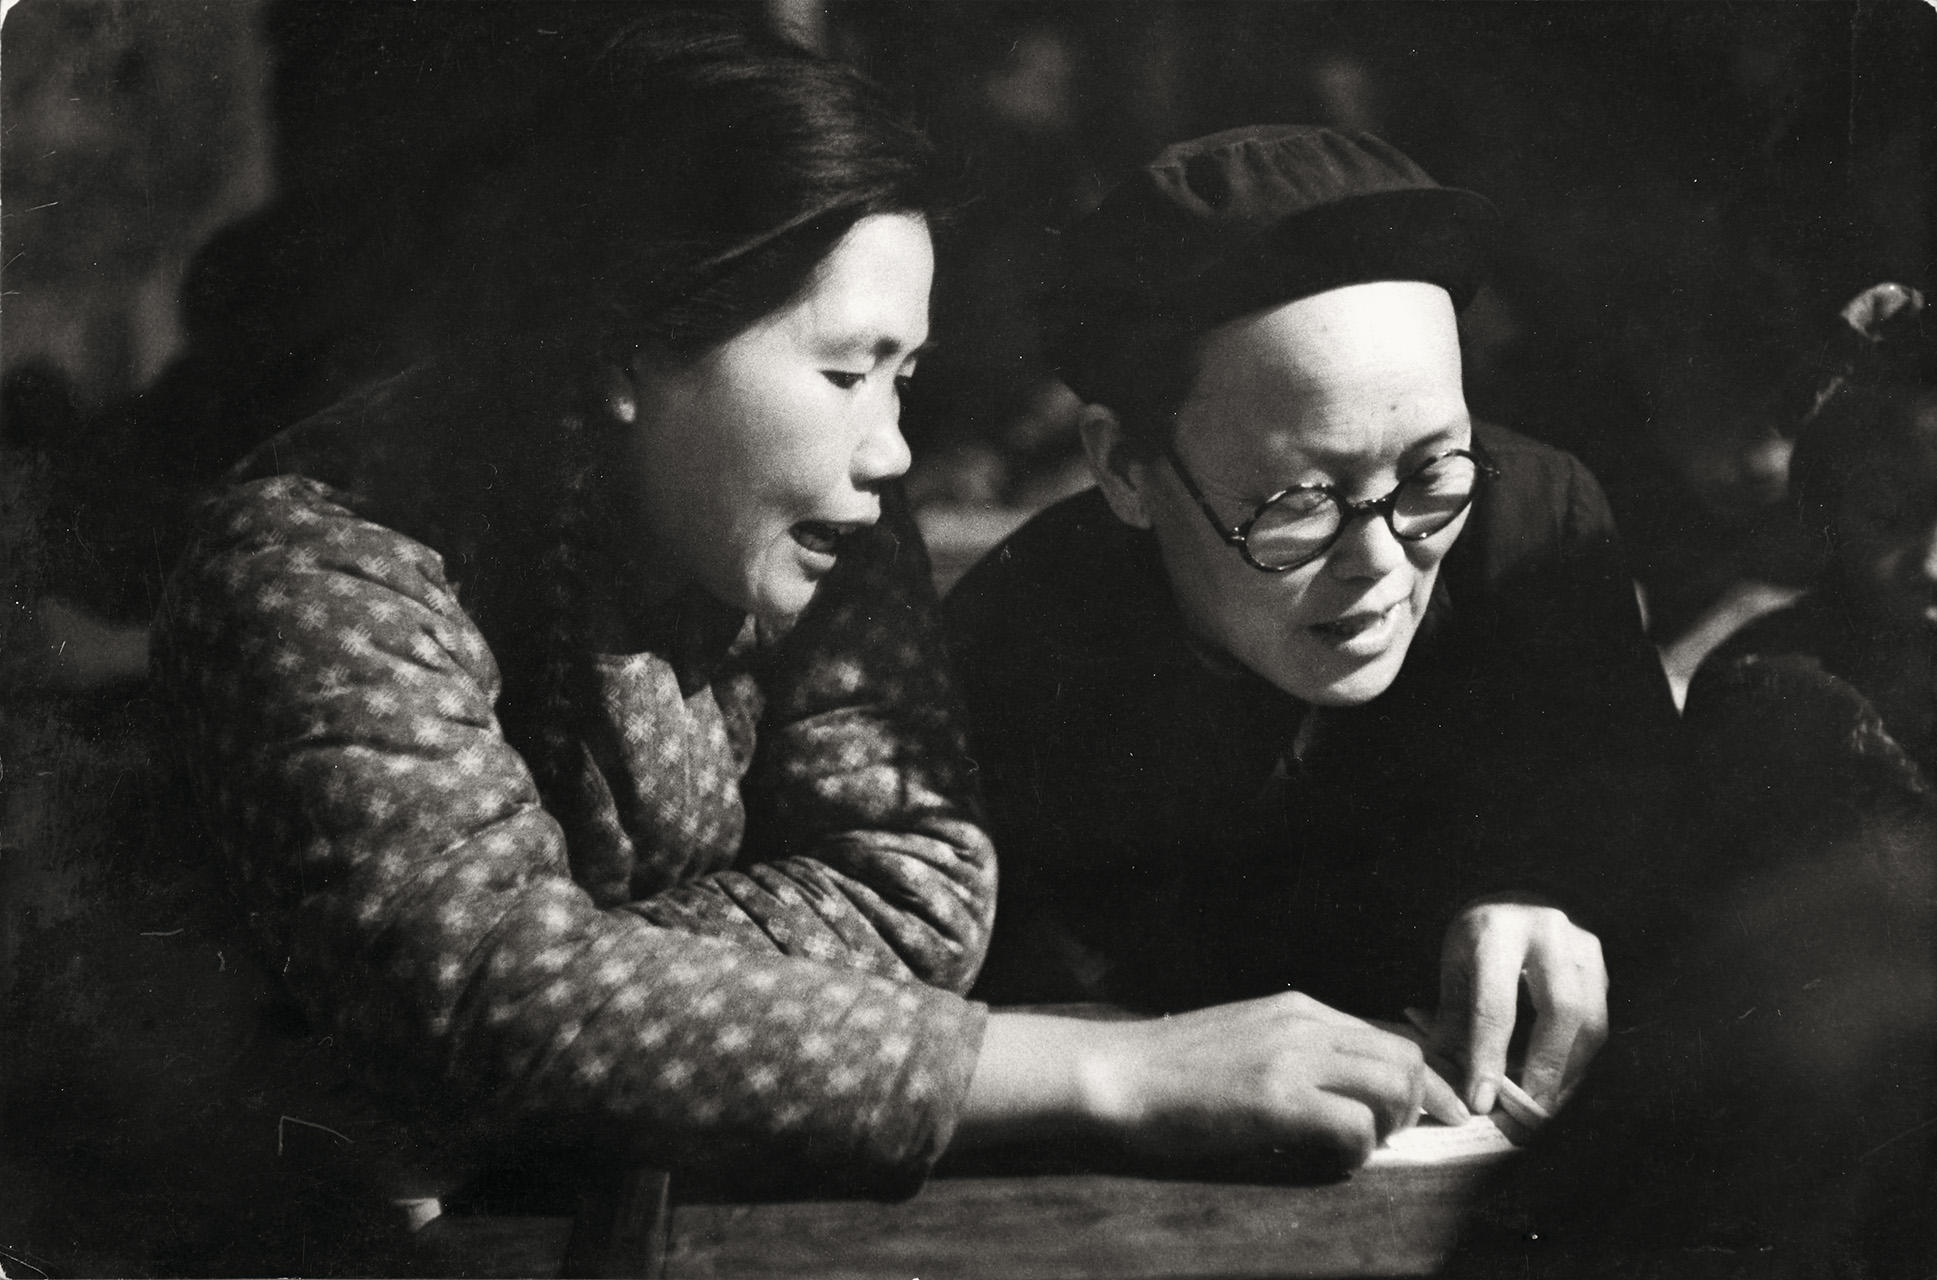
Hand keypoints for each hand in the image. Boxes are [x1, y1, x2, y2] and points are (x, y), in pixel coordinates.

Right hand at [962, 992, 1465, 1176]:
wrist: (1118, 1073)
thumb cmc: (1174, 1069)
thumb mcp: (1248, 1036)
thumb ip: (1298, 1049)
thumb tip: (1350, 1085)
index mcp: (1299, 1008)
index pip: (1391, 1036)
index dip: (1424, 1079)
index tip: (1441, 1111)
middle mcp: (1304, 1023)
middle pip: (1406, 1058)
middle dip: (1415, 1104)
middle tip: (1387, 1134)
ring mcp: (1291, 1058)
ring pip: (1394, 1087)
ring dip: (1388, 1125)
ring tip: (1355, 1143)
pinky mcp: (1275, 1099)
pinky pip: (1355, 1126)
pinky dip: (1356, 1149)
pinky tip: (1325, 1155)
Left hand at [1429, 902, 1607, 1114]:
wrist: (1514, 898)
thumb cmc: (1477, 937)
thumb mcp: (1453, 964)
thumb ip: (1453, 1017)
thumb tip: (1450, 1078)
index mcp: (1496, 932)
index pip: (1495, 1005)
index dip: (1489, 1057)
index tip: (1481, 1100)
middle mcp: (1547, 933)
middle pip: (1562, 1011)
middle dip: (1547, 1066)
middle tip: (1530, 1106)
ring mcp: (1582, 945)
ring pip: (1591, 1019)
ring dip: (1571, 1068)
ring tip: (1547, 1100)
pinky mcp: (1601, 963)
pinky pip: (1600, 1018)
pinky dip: (1582, 1056)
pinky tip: (1563, 1078)